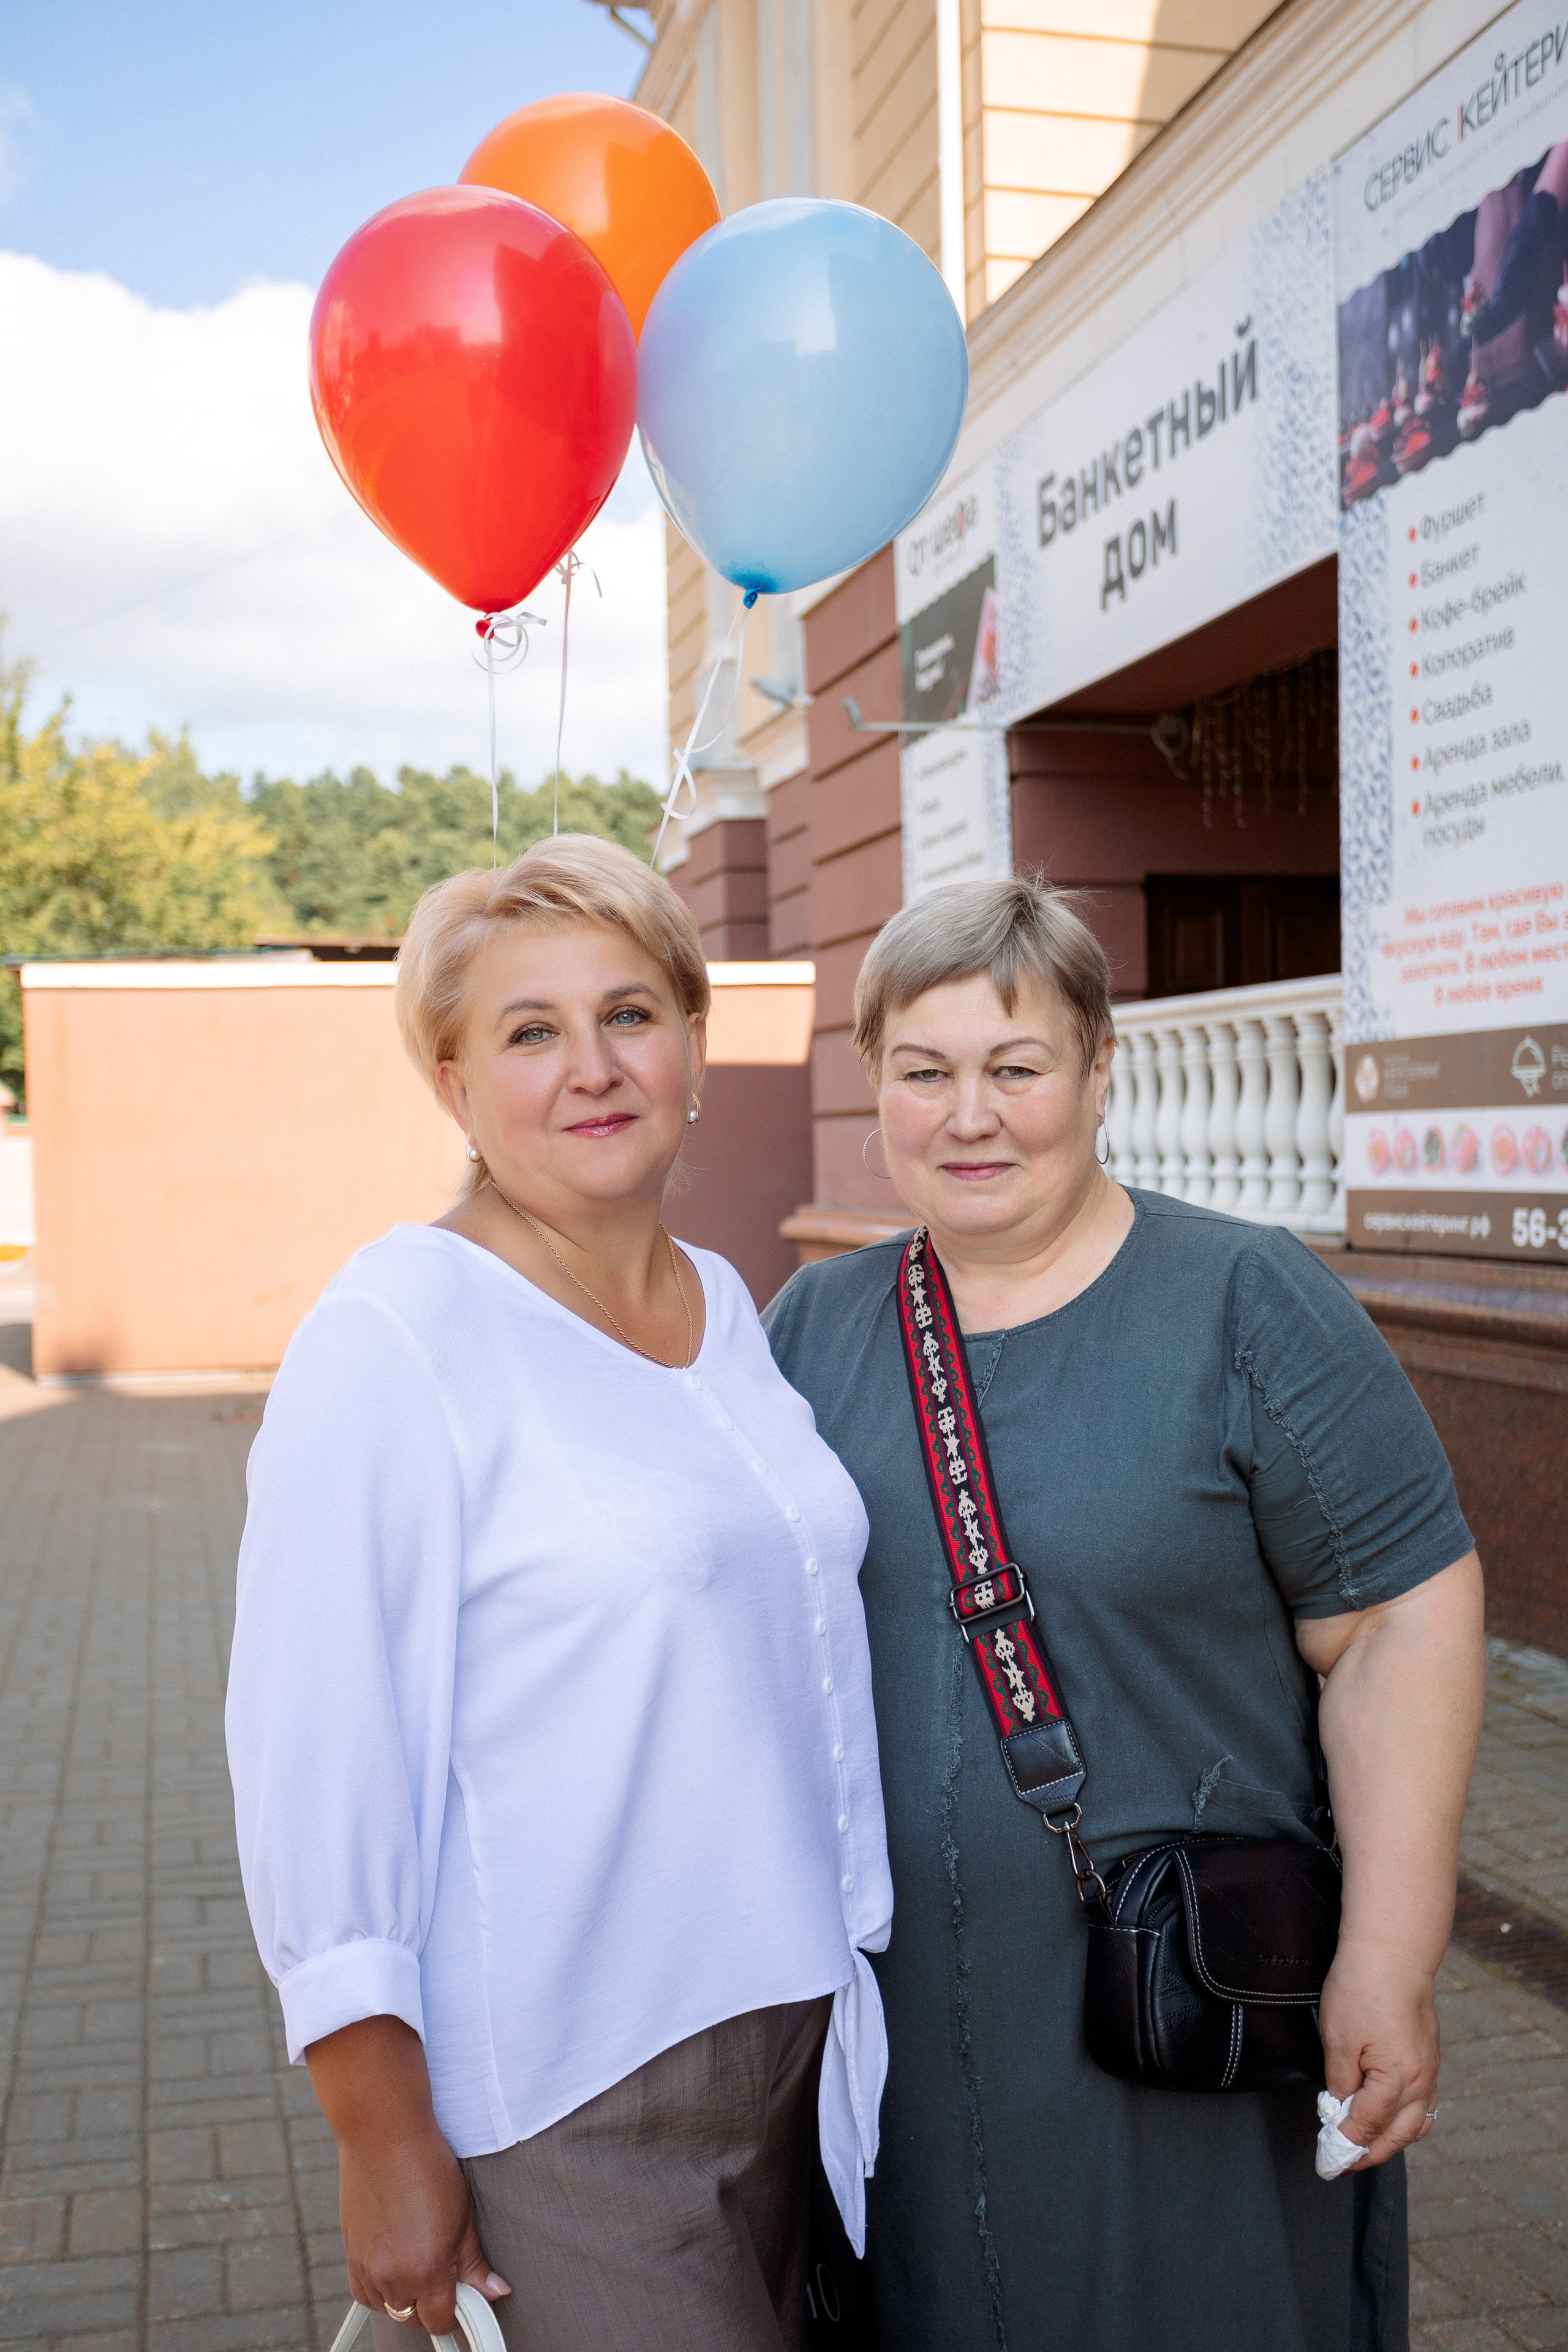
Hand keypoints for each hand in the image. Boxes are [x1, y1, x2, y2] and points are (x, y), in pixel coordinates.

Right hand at [338, 2122, 509, 2334]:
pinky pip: (363, 2294)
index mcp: (426, 2270)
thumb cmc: (427, 2166)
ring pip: (388, 2308)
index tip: (465, 2302)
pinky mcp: (350, 2254)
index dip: (456, 2314)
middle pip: (413, 2319)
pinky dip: (379, 2290)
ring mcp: (367, 2267)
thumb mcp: (463, 2215)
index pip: (441, 2320)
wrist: (384, 2134)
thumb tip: (494, 2290)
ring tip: (418, 2264)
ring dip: (404, 2297)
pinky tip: (393, 2267)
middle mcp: (393, 2276)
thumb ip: (475, 2262)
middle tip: (444, 2275)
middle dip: (431, 2306)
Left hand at [1318, 1934, 1439, 2167]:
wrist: (1393, 1951)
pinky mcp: (1430, 2057)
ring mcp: (1430, 2069)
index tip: (1329, 2158)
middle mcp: (1422, 2080)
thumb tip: (1341, 2106)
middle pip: (1399, 2135)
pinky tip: (1392, 2118)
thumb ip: (1340, 2080)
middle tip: (1347, 2162)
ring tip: (1368, 2147)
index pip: (1368, 2125)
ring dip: (1394, 2140)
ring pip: (1417, 2123)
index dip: (1347, 2143)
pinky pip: (1425, 2103)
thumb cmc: (1362, 1988)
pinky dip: (1408, 2119)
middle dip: (1372, 2153)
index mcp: (1398, 2079)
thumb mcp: (1338, 2038)